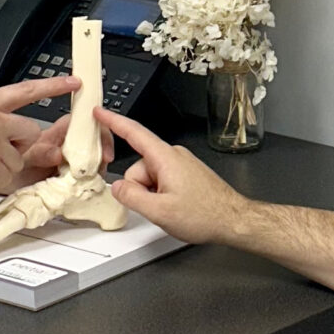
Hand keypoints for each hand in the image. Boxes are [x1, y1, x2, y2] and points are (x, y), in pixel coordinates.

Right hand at [102, 111, 251, 245]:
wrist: (234, 220)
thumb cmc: (205, 214)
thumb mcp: (160, 211)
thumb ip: (131, 197)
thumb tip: (118, 188)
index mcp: (165, 158)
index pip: (133, 133)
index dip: (113, 122)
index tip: (99, 112)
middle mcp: (173, 155)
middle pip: (138, 166)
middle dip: (140, 188)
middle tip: (159, 206)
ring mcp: (181, 164)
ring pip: (149, 176)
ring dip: (153, 194)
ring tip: (172, 208)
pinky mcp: (186, 173)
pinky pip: (162, 180)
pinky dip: (162, 194)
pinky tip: (177, 206)